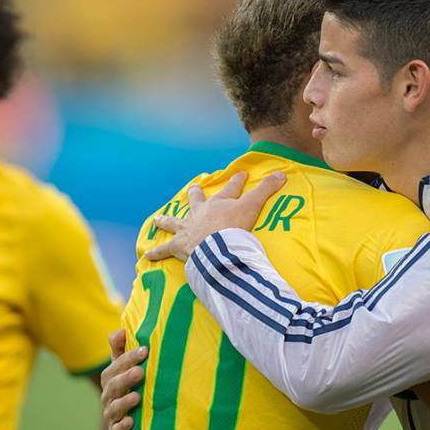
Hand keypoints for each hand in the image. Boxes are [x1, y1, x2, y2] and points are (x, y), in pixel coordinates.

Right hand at [100, 330, 147, 429]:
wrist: (135, 415)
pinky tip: (131, 421)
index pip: (117, 365)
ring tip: (137, 397)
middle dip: (126, 378)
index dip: (129, 357)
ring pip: (114, 407)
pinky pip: (116, 429)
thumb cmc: (132, 383)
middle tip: (140, 372)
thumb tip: (120, 330)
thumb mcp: (127, 365)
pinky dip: (122, 426)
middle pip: (113, 385)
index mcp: (111, 376)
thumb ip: (122, 348)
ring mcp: (111, 413)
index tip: (145, 350)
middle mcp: (108, 394)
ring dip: (124, 402)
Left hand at [144, 170, 285, 261]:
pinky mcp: (179, 246)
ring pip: (174, 222)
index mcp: (219, 204)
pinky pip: (164, 250)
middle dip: (196, 194)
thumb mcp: (253, 206)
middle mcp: (200, 213)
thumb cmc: (234, 228)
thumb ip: (267, 191)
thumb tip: (282, 173)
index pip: (231, 189)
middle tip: (194, 188)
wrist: (216, 247)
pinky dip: (156, 253)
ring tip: (158, 219)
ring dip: (166, 221)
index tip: (241, 173)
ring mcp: (188, 229)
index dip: (237, 181)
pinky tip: (146, 256)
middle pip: (196, 200)